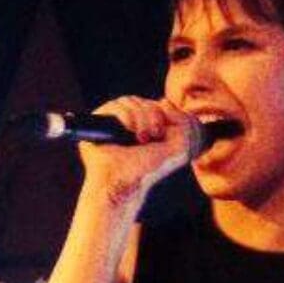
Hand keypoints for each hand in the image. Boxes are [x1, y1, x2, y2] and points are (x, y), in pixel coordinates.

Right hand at [80, 96, 200, 207]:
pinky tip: (129, 130)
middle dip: (153, 116)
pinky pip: (115, 105)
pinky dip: (126, 116)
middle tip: (154, 135)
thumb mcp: (177, 147)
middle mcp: (129, 122)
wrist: (123, 181)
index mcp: (146, 126)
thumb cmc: (146, 169)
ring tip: (141, 138)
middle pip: (144, 101)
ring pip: (131, 101)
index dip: (163, 110)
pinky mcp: (99, 121)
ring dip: (141, 117)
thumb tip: (165, 100)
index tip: (163, 129)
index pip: (155, 104)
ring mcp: (114, 121)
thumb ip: (184, 124)